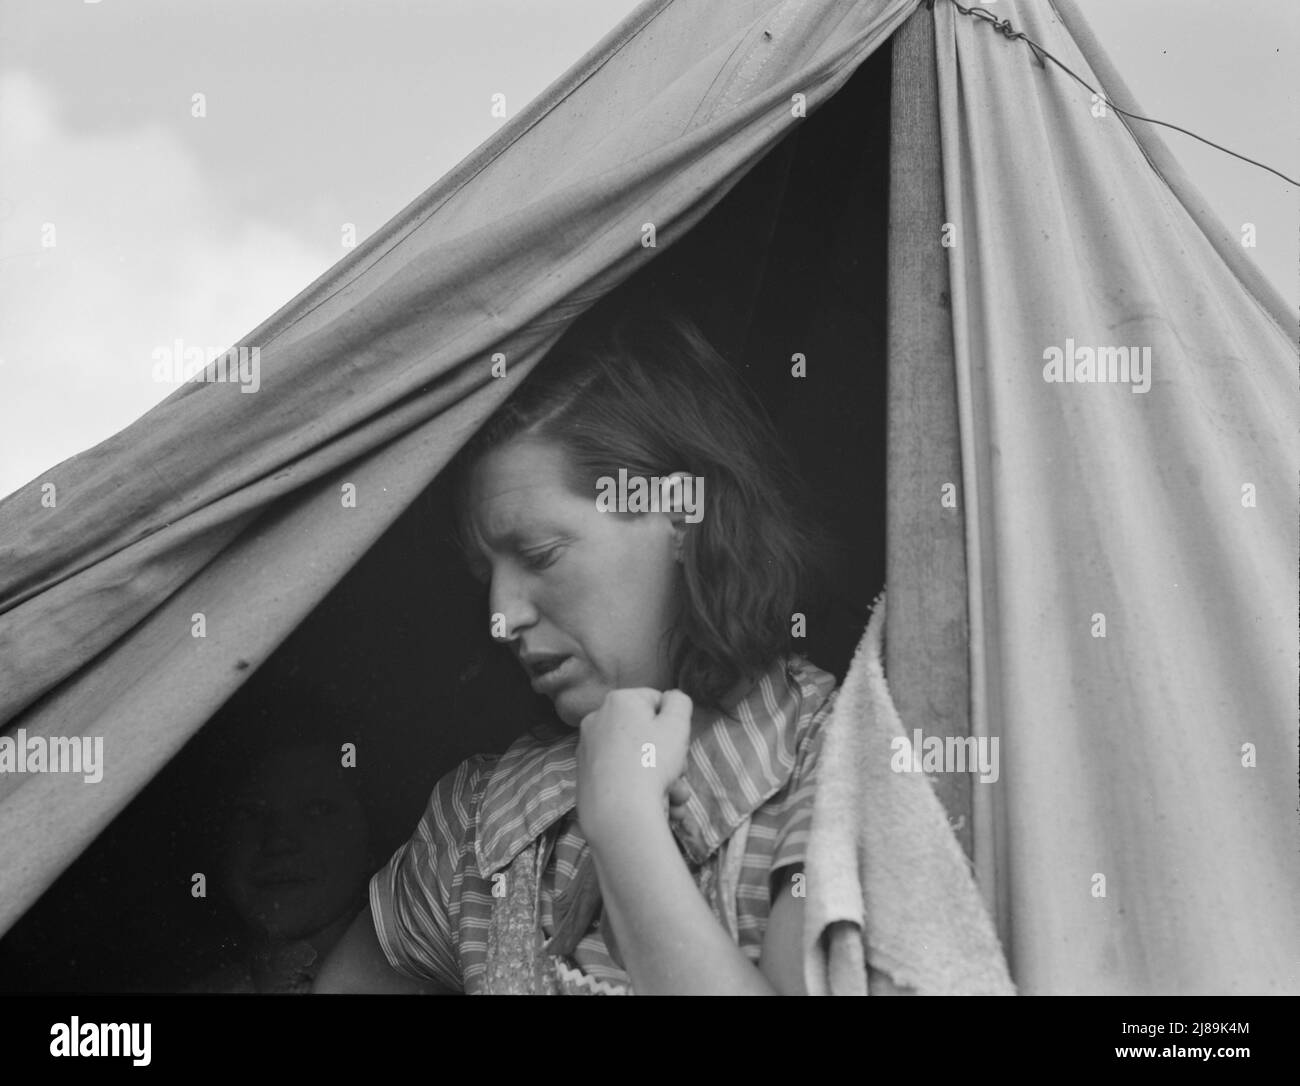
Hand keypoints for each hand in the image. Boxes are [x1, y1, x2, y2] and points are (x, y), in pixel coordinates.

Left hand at [576, 688, 691, 846]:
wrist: (618, 812)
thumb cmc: (651, 762)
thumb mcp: (677, 724)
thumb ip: (679, 702)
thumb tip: (671, 699)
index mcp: (618, 701)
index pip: (654, 701)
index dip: (673, 722)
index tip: (679, 744)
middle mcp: (597, 721)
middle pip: (644, 733)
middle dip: (670, 756)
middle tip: (681, 773)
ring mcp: (588, 751)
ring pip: (636, 759)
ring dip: (663, 778)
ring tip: (676, 797)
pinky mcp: (586, 779)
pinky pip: (621, 778)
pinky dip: (641, 790)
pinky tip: (662, 807)